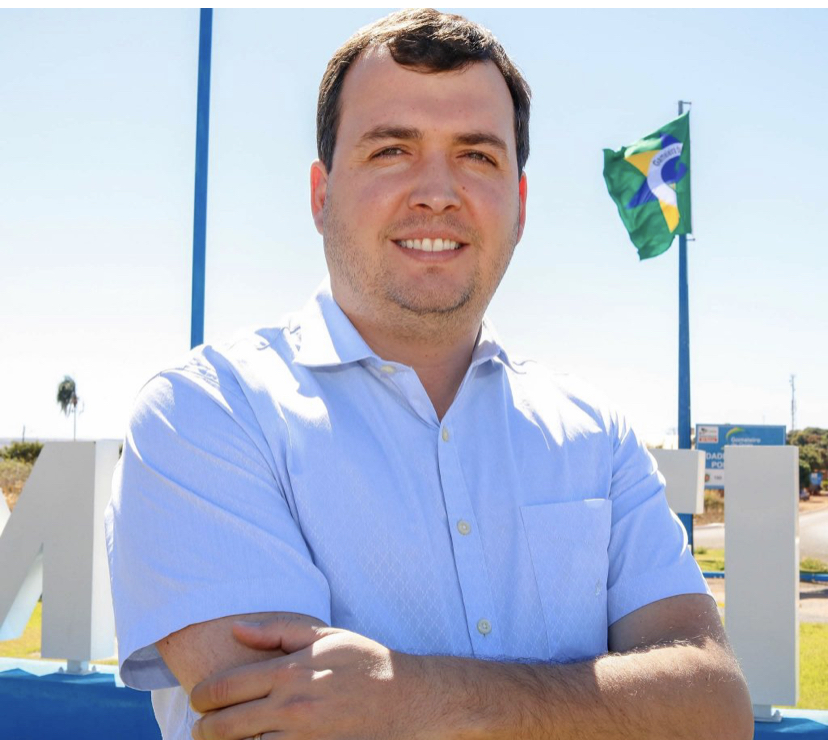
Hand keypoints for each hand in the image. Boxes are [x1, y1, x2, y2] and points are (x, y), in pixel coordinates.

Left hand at [190, 616, 426, 739]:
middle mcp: (291, 706)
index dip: (202, 695)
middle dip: (203, 729)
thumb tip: (236, 629)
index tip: (199, 698)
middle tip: (200, 727)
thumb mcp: (324, 635)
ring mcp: (302, 738)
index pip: (225, 687)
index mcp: (289, 671)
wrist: (406, 698)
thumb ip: (276, 631)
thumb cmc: (364, 661)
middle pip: (224, 726)